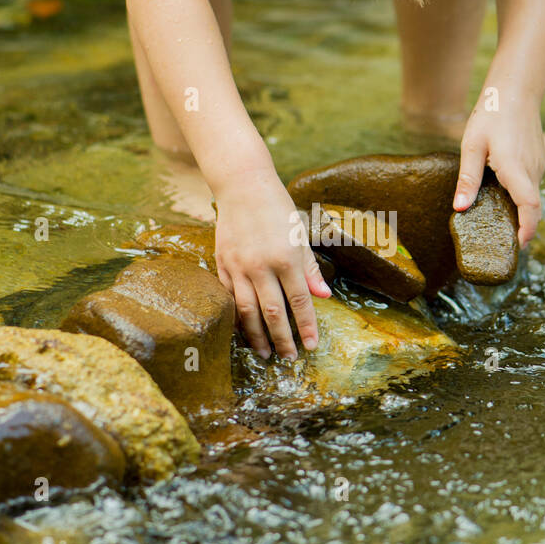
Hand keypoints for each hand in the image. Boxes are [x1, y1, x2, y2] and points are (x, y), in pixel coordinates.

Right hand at [213, 174, 330, 359]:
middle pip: (272, 313)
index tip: (312, 346)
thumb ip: (310, 268)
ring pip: (247, 311)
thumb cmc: (277, 208)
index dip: (306, 327)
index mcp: (286, 258)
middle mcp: (261, 266)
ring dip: (257, 336)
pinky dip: (237, 318)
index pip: (299, 302)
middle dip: (282, 340)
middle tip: (289, 358)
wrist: (243, 185)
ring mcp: (238, 267)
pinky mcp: (221, 264)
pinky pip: (230, 298)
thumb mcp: (300, 235)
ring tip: (265, 353)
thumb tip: (323, 296)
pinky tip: (243, 331)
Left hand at [453, 99, 544, 247]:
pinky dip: (521, 197)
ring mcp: (539, 166)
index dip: (527, 229)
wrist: (516, 92)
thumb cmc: (491, 115)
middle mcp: (532, 170)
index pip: (529, 206)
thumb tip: (460, 208)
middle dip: (522, 228)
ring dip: (520, 212)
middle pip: (532, 207)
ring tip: (499, 222)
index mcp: (515, 168)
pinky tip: (502, 195)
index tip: (519, 245)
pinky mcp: (538, 161)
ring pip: (532, 197)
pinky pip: (531, 186)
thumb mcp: (472, 146)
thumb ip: (468, 178)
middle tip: (503, 243)